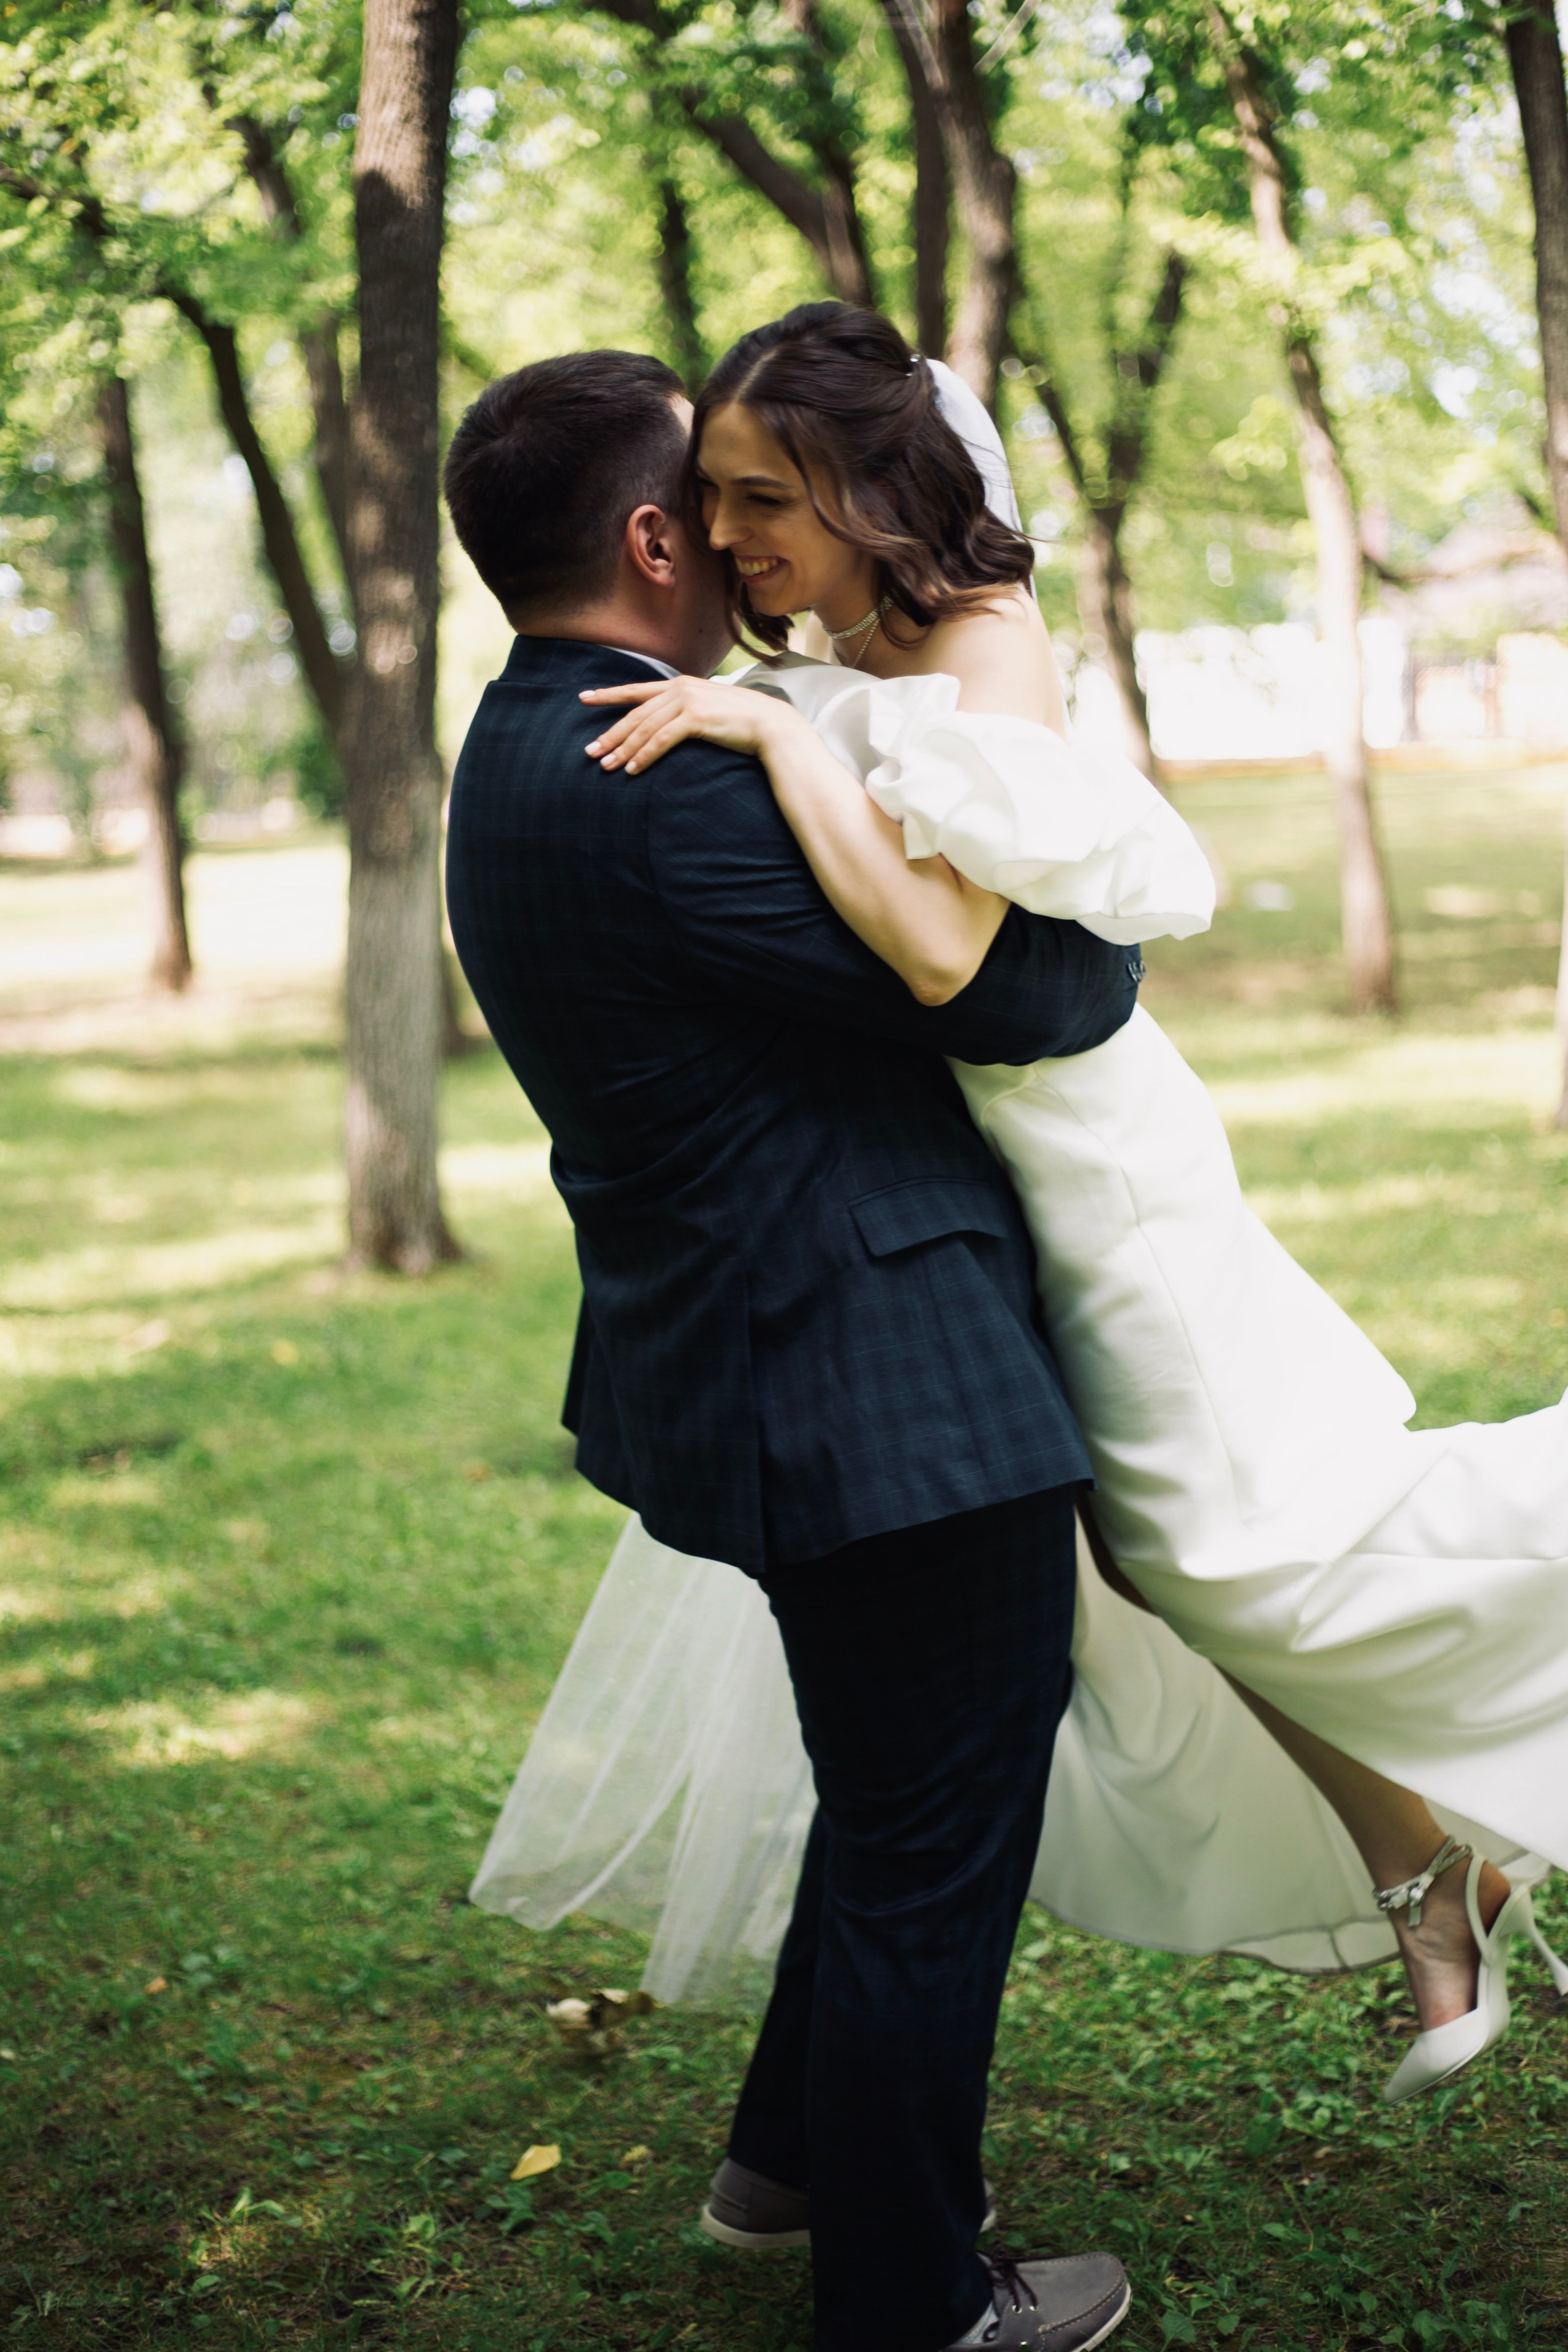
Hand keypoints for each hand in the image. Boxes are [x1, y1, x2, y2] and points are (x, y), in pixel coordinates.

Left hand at [581, 677, 792, 773]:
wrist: (770, 724)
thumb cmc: (741, 722)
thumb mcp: (707, 709)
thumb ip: (685, 711)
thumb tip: (667, 723)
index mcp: (680, 684)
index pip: (636, 690)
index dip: (608, 694)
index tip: (584, 697)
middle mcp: (680, 688)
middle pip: (635, 713)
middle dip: (611, 734)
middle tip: (591, 752)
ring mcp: (687, 701)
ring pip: (645, 728)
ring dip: (624, 749)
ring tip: (608, 766)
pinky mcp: (695, 717)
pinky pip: (662, 740)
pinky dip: (645, 756)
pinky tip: (634, 770)